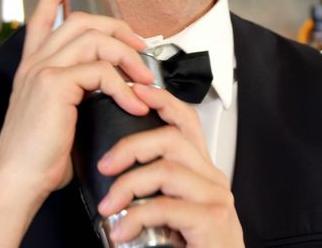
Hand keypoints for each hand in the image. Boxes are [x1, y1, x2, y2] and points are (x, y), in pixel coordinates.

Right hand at [0, 0, 156, 208]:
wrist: (15, 183)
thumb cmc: (37, 162)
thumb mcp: (56, 122)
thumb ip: (75, 101)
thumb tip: (110, 100)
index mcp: (32, 68)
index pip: (41, 17)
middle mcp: (34, 63)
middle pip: (81, 20)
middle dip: (118, 27)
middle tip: (141, 46)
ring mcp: (42, 70)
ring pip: (95, 38)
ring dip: (128, 54)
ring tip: (146, 79)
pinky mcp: (53, 85)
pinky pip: (100, 71)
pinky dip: (125, 87)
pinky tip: (134, 105)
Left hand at [96, 84, 243, 246]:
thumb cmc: (191, 247)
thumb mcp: (169, 210)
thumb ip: (152, 186)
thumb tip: (112, 168)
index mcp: (200, 172)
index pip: (185, 122)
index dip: (160, 101)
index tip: (134, 90)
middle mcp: (212, 180)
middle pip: (172, 139)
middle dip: (132, 146)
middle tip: (106, 163)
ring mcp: (215, 199)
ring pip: (166, 170)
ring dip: (129, 185)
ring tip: (109, 206)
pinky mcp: (211, 221)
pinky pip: (166, 207)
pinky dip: (136, 218)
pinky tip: (122, 232)